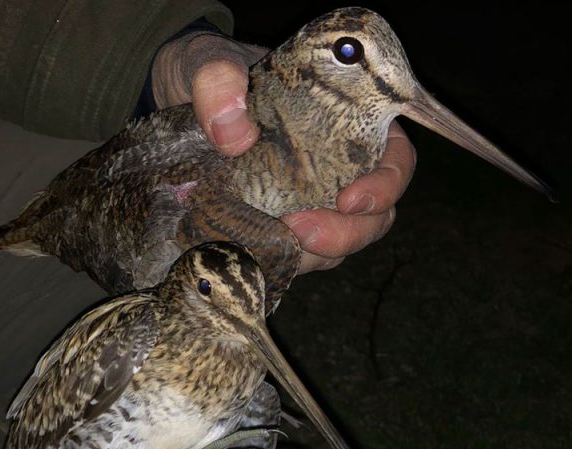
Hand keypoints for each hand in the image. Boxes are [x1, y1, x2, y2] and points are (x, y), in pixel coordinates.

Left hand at [151, 33, 416, 273]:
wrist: (176, 105)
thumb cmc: (212, 77)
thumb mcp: (211, 64)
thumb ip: (219, 81)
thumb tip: (231, 133)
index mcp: (349, 123)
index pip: (395, 159)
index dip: (386, 185)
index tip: (349, 200)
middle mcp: (339, 168)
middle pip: (375, 216)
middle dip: (347, 234)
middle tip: (304, 233)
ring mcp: (312, 203)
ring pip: (339, 244)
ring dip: (315, 254)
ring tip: (277, 242)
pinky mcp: (281, 228)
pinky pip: (299, 256)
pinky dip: (285, 260)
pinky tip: (259, 250)